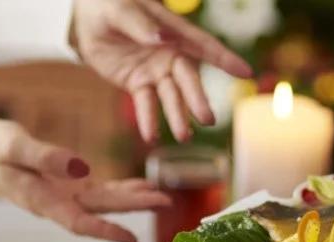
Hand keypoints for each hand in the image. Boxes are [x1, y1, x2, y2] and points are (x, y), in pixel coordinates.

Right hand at [0, 119, 168, 241]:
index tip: (133, 239)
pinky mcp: (66, 185)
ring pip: (104, 202)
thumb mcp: (13, 147)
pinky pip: (99, 190)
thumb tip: (83, 168)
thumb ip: (46, 158)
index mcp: (41, 200)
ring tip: (162, 197)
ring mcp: (63, 195)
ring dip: (133, 200)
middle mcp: (56, 203)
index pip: (79, 222)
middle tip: (166, 203)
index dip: (106, 231)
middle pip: (101, 211)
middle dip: (134, 209)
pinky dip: (121, 189)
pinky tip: (142, 186)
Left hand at [72, 0, 252, 142]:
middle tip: (207, 119)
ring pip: (170, 97)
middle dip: (197, 99)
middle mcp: (169, 53)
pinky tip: (150, 136)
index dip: (225, 58)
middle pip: (188, 79)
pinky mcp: (138, 84)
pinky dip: (148, 120)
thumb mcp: (119, 9)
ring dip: (177, 116)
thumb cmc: (109, 5)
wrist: (87, 19)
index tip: (246, 72)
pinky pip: (145, 104)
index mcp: (172, 31)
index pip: (203, 45)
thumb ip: (140, 24)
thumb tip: (162, 39)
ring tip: (183, 137)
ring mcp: (155, 71)